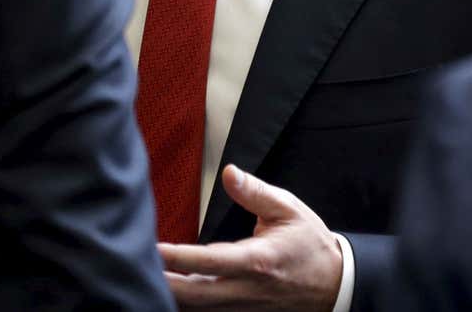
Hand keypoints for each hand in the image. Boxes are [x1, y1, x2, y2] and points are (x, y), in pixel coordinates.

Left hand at [158, 165, 343, 310]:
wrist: (337, 284)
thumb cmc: (310, 245)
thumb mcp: (288, 209)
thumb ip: (255, 192)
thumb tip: (229, 173)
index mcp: (257, 261)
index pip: (208, 261)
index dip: (177, 257)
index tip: (152, 248)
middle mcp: (247, 290)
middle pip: (195, 295)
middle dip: (163, 283)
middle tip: (135, 266)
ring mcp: (245, 308)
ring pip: (200, 310)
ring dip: (173, 297)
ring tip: (145, 278)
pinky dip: (189, 307)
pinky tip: (170, 294)